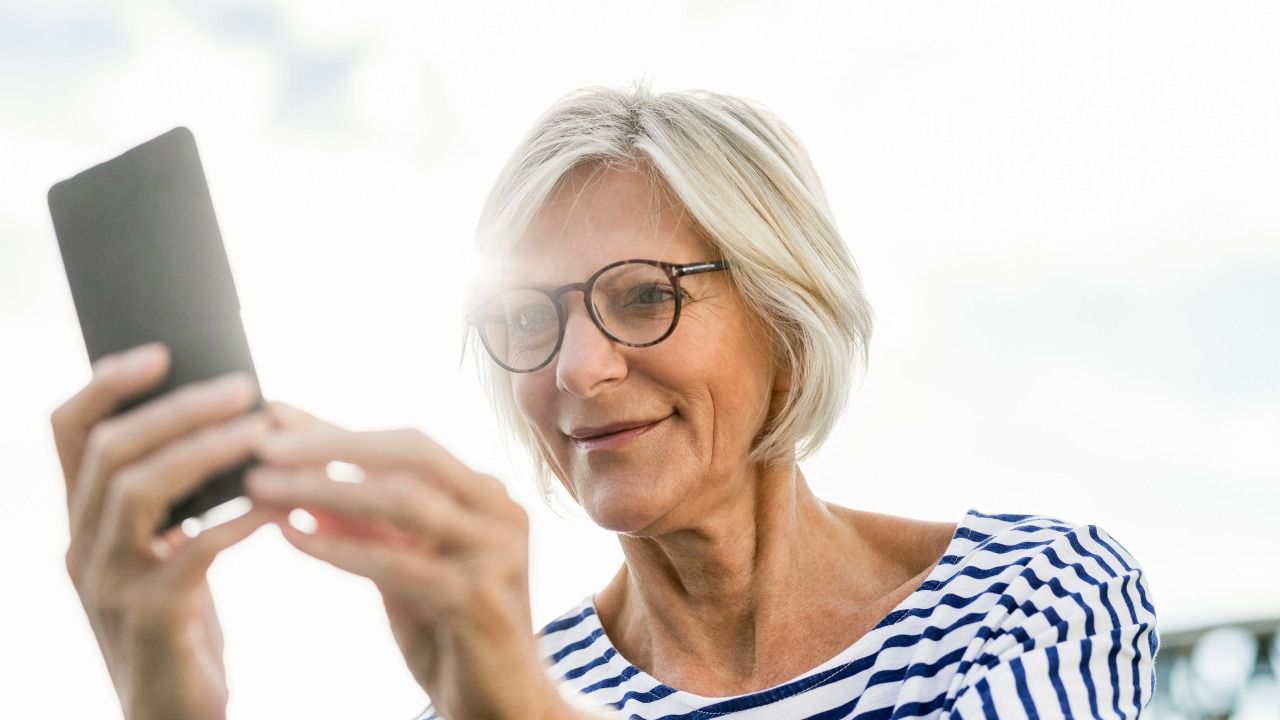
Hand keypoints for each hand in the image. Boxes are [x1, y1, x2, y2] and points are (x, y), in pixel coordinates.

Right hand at [50, 342, 276, 719]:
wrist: (174, 715)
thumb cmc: (182, 621)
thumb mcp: (162, 553)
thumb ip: (171, 500)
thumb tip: (221, 422)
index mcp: (82, 522)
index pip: (67, 433)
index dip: (105, 384)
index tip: (160, 352)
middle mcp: (80, 547)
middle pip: (109, 451)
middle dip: (178, 410)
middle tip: (243, 388)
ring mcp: (108, 585)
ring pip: (137, 491)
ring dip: (206, 452)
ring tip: (264, 432)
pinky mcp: (150, 619)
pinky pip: (187, 553)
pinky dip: (235, 520)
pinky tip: (275, 505)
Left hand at [245, 403, 564, 719]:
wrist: (503, 708)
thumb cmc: (452, 635)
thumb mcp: (403, 570)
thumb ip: (366, 526)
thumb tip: (303, 485)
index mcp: (486, 496)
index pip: (408, 444)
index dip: (339, 429)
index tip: (274, 416)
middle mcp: (501, 512)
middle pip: (412, 454)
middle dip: (332, 444)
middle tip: (261, 441)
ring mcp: (497, 554)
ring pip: (405, 501)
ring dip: (325, 488)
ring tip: (262, 486)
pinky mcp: (481, 599)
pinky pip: (399, 563)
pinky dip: (340, 547)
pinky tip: (293, 537)